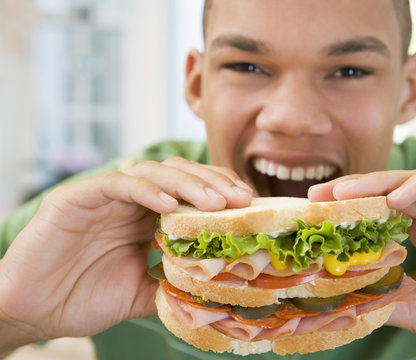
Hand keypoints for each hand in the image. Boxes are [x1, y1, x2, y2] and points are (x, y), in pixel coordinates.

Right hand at [0, 157, 251, 352]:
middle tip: (241, 199)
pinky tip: (170, 205)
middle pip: (178, 175)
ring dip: (188, 184)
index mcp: (145, 217)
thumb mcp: (142, 293)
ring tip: (215, 202)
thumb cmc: (83, 299)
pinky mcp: (76, 198)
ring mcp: (104, 196)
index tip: (249, 206)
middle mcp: (129, 201)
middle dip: (213, 184)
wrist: (32, 313)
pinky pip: (117, 182)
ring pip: (153, 172)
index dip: (221, 193)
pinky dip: (147, 189)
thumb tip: (215, 285)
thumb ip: (172, 281)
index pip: (190, 191)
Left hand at [309, 169, 415, 359]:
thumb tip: (347, 294)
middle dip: (355, 189)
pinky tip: (395, 198)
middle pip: (394, 189)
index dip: (351, 205)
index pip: (383, 208)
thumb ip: (388, 295)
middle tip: (319, 194)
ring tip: (345, 195)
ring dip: (380, 184)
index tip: (316, 209)